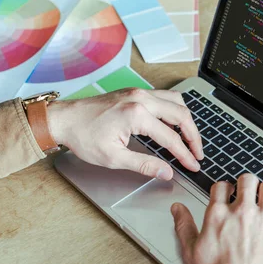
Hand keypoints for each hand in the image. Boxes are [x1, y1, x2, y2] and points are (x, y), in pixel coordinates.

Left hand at [47, 88, 202, 179]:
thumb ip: (145, 165)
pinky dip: (175, 110)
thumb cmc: (83, 136)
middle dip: (193, 136)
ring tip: (190, 138)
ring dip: (186, 120)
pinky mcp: (135, 92)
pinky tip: (175, 122)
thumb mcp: (114, 158)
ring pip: (176, 101)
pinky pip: (164, 96)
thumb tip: (166, 172)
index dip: (185, 154)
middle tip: (197, 153)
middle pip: (181, 115)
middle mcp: (141, 99)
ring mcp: (138, 92)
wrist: (64, 119)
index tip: (193, 165)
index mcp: (137, 114)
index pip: (171, 138)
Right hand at [171, 174, 262, 263]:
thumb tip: (177, 209)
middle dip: (247, 183)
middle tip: (249, 192)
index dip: (224, 187)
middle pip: (247, 180)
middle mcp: (242, 212)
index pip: (221, 186)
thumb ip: (184, 226)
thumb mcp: (191, 253)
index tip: (227, 193)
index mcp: (219, 215)